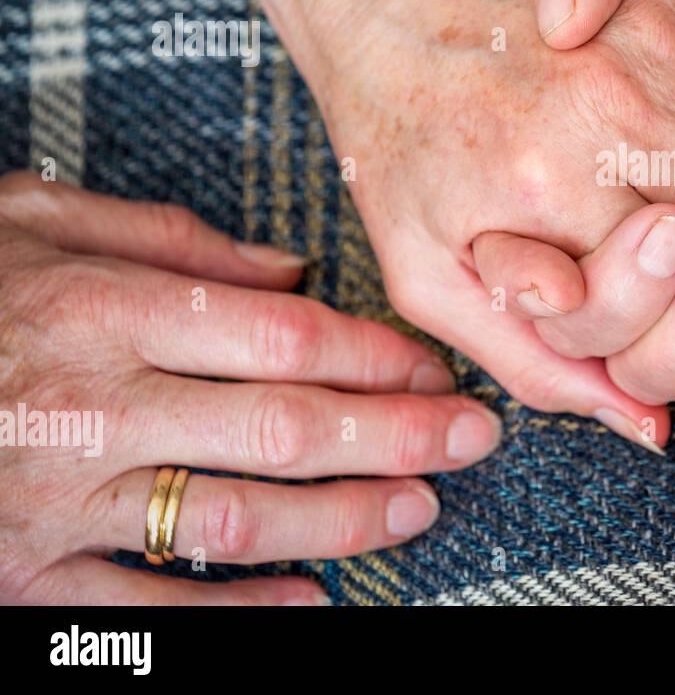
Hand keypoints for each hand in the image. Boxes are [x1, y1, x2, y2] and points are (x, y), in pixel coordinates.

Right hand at [0, 173, 502, 603]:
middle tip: (473, 439)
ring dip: (345, 518)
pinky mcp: (19, 575)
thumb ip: (166, 236)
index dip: (378, 357)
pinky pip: (146, 611)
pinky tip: (312, 605)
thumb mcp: (33, 215)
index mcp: (101, 308)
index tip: (437, 368)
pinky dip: (237, 615)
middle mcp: (89, 407)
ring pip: (235, 517)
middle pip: (284, 428)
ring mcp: (54, 500)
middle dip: (397, 437)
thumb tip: (287, 268)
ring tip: (422, 508)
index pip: (283, 338)